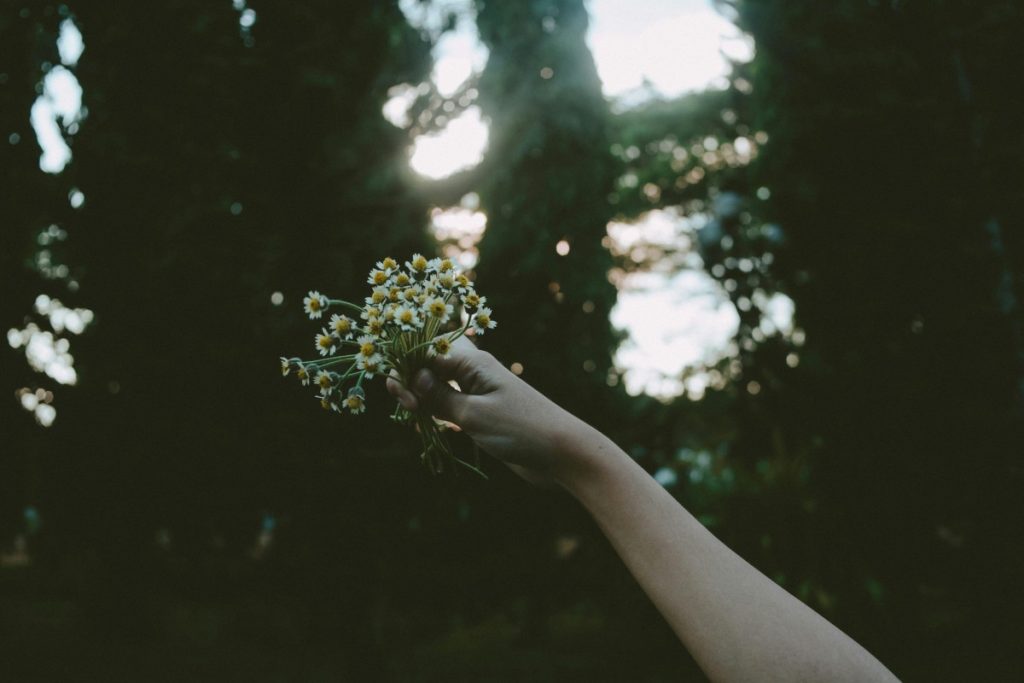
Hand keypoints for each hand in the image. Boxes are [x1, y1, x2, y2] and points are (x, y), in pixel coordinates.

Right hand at [385, 336, 587, 485]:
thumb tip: (413, 376)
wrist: (562, 452)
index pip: (426, 352)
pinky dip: (436, 412)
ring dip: (422, 399)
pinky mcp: (482, 412)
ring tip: (416, 420)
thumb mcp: (474, 415)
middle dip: (411, 382)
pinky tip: (427, 426)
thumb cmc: (520, 429)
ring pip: (438, 386)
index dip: (407, 370)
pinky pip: (450, 404)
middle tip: (410, 410)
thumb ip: (439, 397)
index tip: (405, 400)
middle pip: (429, 364)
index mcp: (473, 362)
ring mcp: (478, 391)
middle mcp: (474, 371)